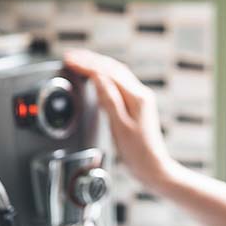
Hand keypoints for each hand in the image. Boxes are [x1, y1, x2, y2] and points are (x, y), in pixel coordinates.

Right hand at [62, 48, 174, 188]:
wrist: (154, 168)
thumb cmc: (138, 153)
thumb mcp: (120, 127)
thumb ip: (109, 100)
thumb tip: (98, 78)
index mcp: (137, 97)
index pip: (109, 72)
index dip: (88, 64)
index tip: (71, 60)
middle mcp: (140, 94)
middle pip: (113, 68)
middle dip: (91, 60)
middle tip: (71, 57)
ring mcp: (139, 99)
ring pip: (116, 74)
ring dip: (97, 65)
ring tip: (79, 62)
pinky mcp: (136, 106)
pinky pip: (118, 83)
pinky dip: (103, 76)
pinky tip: (96, 77)